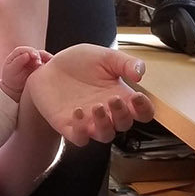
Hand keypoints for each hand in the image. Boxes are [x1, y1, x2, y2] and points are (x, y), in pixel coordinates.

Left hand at [0, 45, 45, 100]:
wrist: (14, 89)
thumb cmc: (11, 79)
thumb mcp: (11, 70)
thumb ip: (18, 61)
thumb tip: (27, 54)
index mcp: (18, 54)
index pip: (25, 50)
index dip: (31, 51)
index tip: (35, 56)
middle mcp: (28, 55)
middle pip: (36, 52)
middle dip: (40, 56)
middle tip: (41, 63)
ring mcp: (35, 60)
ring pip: (43, 56)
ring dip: (47, 59)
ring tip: (49, 65)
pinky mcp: (41, 67)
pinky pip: (47, 63)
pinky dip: (50, 65)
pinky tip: (52, 69)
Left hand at [26, 44, 153, 145]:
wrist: (50, 67)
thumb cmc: (79, 63)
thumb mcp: (105, 57)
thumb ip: (125, 63)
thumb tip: (140, 72)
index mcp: (121, 96)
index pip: (142, 112)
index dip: (144, 109)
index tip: (138, 97)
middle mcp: (107, 112)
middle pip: (124, 125)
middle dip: (122, 114)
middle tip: (114, 99)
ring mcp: (89, 121)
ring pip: (105, 135)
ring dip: (104, 125)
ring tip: (97, 106)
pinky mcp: (69, 126)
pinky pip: (80, 138)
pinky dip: (80, 130)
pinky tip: (77, 111)